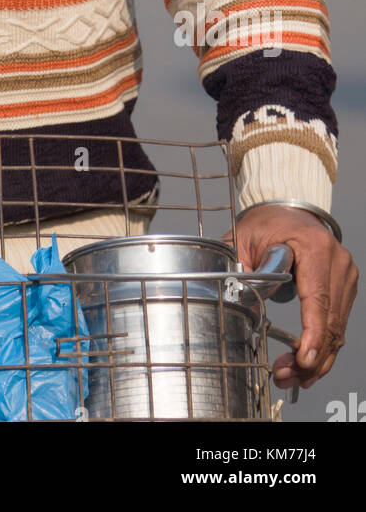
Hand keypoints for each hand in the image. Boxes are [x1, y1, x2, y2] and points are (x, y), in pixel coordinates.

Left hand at [232, 204, 357, 389]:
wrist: (286, 210)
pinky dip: (323, 346)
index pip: (319, 299)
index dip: (313, 334)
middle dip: (311, 357)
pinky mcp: (344, 287)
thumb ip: (243, 268)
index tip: (304, 359)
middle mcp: (337, 261)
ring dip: (317, 359)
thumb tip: (242, 305)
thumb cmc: (265, 222)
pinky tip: (306, 364)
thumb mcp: (244, 238)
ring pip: (338, 329)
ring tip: (291, 376)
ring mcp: (345, 275)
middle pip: (331, 322)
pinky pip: (337, 324)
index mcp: (315, 247)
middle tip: (286, 376)